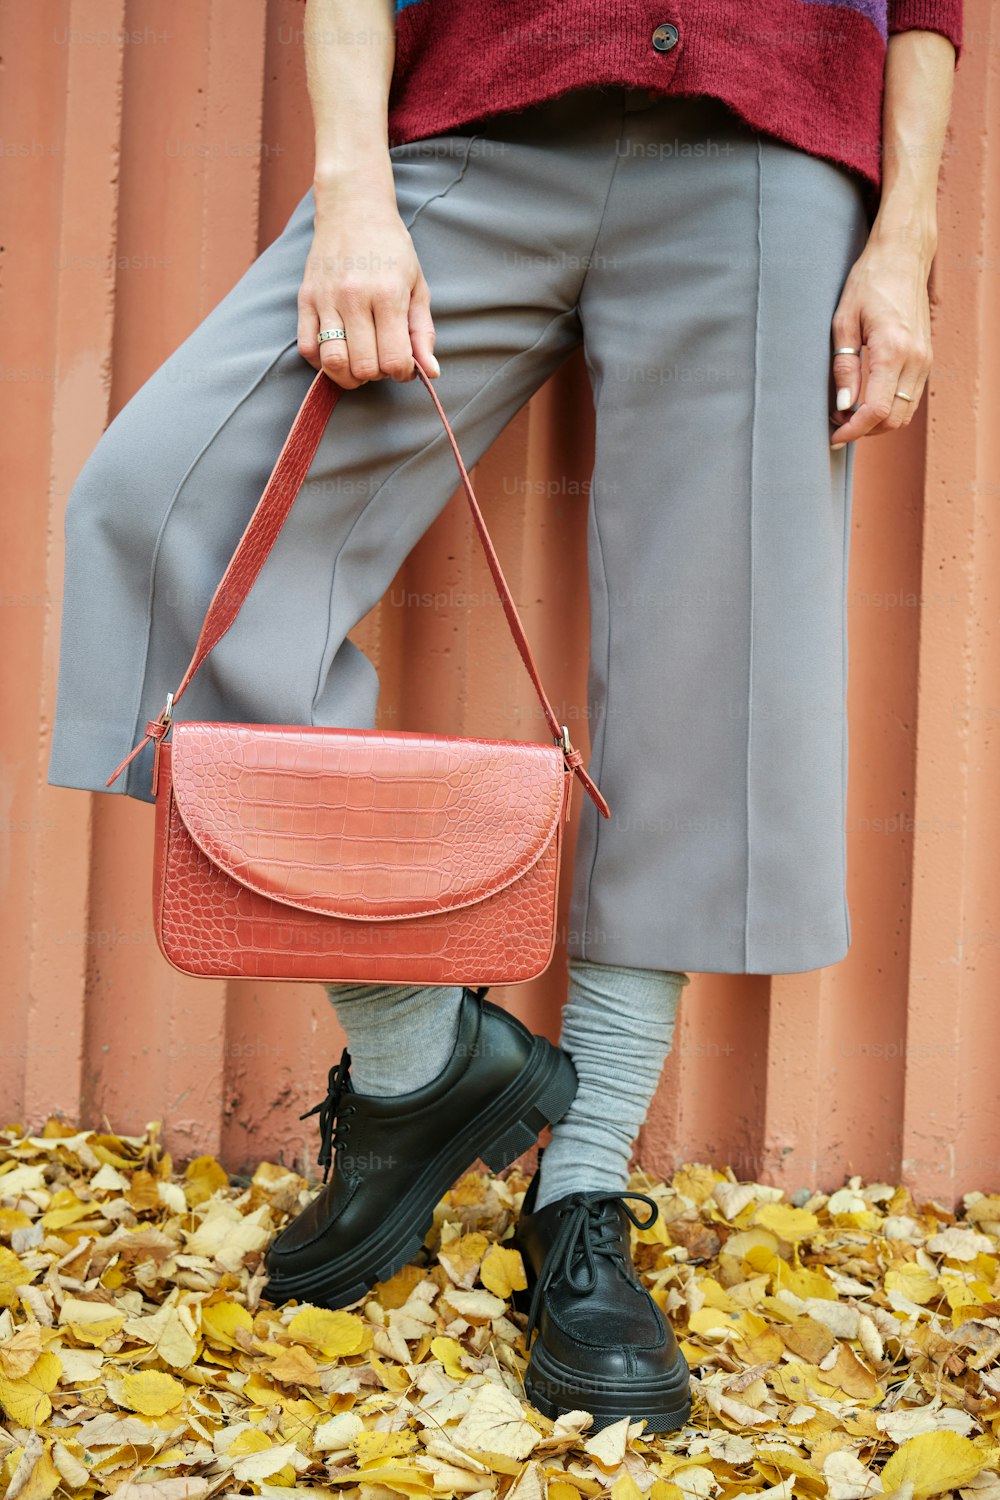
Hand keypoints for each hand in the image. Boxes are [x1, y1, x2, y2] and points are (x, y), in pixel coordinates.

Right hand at [297, 191, 437, 389]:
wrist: (353, 208)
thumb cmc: (391, 249)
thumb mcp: (417, 286)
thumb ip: (423, 332)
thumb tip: (431, 373)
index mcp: (388, 294)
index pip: (393, 360)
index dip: (401, 372)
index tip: (403, 364)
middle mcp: (354, 297)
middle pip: (363, 367)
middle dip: (376, 374)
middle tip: (381, 359)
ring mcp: (326, 298)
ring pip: (333, 362)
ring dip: (348, 375)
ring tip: (359, 361)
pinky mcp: (305, 298)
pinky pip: (307, 348)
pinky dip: (322, 362)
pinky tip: (338, 351)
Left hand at [828, 233, 934, 446]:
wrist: (902, 257)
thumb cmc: (869, 283)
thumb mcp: (844, 322)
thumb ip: (844, 367)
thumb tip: (843, 406)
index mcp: (893, 350)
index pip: (877, 410)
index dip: (853, 431)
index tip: (833, 436)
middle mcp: (915, 359)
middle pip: (893, 419)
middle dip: (864, 430)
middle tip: (837, 423)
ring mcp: (925, 360)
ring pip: (904, 413)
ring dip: (877, 422)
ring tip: (849, 413)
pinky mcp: (926, 358)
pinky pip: (910, 397)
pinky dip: (889, 408)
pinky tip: (867, 400)